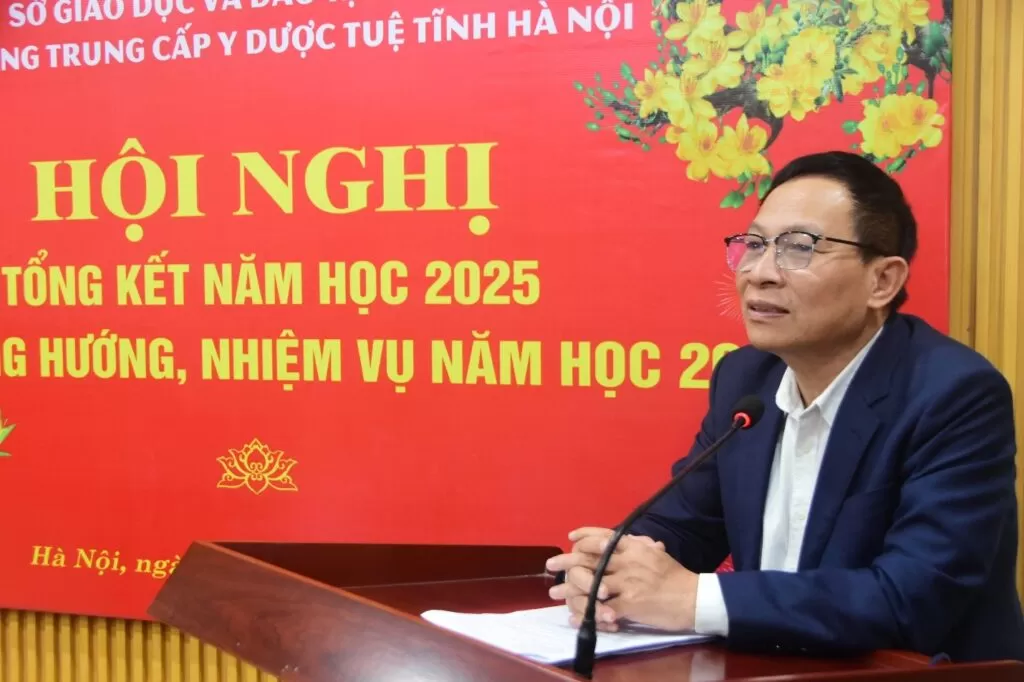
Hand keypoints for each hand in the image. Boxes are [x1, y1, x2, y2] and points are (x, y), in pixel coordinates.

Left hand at [546, 527, 697, 631]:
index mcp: (634, 547)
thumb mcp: (657, 554)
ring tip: (555, 593)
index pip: (603, 536)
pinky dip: (587, 612)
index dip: (585, 535)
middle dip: (566, 561)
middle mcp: (627, 561)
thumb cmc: (676, 576)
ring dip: (569, 589)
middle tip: (551, 565)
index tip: (570, 538)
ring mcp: (627, 583)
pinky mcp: (629, 604)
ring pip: (589, 584)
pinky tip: (576, 615)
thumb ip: (639, 547)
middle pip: (589, 558)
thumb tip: (628, 540)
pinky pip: (601, 608)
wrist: (694, 599)